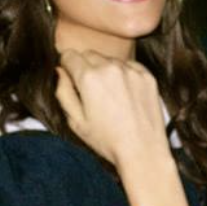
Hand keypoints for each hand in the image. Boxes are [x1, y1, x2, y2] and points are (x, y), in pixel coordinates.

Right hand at [56, 50, 199, 205]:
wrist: (143, 151)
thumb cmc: (107, 140)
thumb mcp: (76, 121)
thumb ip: (63, 92)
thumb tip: (59, 72)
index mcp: (89, 78)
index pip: (69, 55)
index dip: (66, 66)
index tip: (70, 77)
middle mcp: (110, 68)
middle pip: (89, 54)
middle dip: (84, 66)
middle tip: (89, 90)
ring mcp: (131, 70)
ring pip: (109, 59)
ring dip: (105, 70)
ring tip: (109, 96)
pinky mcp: (147, 76)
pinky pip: (129, 66)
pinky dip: (124, 74)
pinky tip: (124, 95)